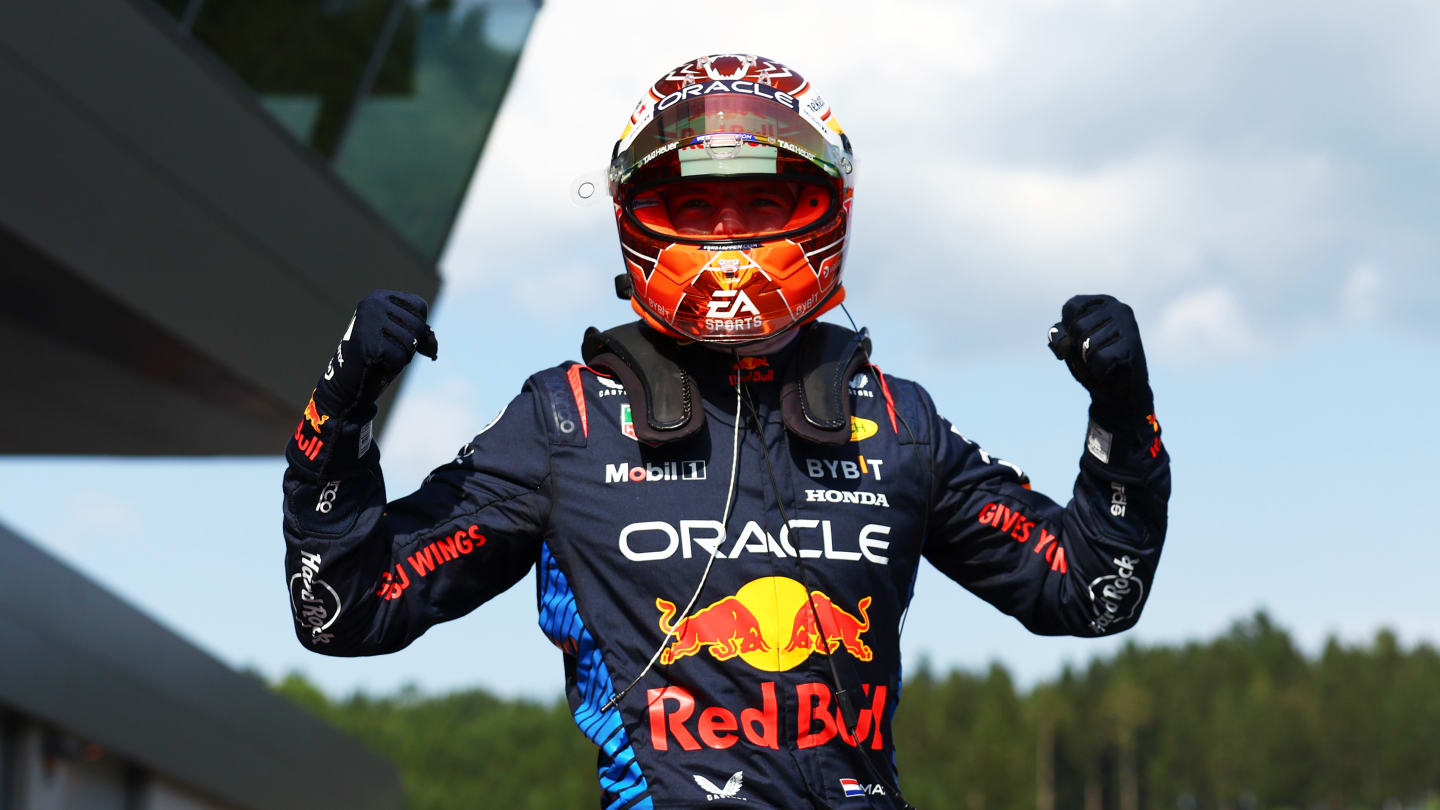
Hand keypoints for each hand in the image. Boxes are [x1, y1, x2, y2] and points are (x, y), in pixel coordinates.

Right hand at [314, 290, 437, 415]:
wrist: (346, 381)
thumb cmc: (377, 356)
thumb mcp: (399, 335)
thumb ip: (421, 333)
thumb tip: (433, 348)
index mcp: (378, 296)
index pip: (419, 306)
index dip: (417, 327)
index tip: (397, 335)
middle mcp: (373, 304)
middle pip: (418, 324)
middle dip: (410, 343)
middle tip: (386, 348)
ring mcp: (371, 323)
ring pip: (412, 341)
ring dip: (402, 355)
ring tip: (381, 356)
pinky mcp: (372, 345)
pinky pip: (402, 357)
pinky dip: (394, 366)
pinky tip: (376, 363)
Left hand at [1047, 294, 1150, 411]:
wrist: (1120, 394)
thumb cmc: (1093, 365)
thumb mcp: (1070, 347)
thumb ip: (1061, 337)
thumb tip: (1063, 343)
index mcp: (1102, 303)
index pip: (1070, 308)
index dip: (1068, 331)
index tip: (1082, 341)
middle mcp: (1118, 308)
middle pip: (1077, 327)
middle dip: (1079, 349)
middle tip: (1095, 357)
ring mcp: (1128, 325)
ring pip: (1088, 343)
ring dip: (1089, 362)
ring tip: (1103, 363)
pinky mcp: (1133, 344)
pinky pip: (1100, 358)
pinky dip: (1099, 370)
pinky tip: (1111, 370)